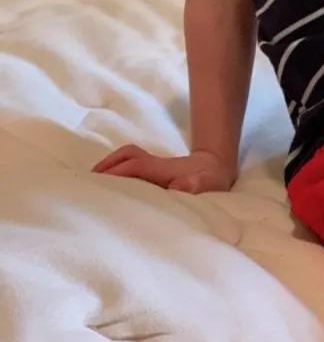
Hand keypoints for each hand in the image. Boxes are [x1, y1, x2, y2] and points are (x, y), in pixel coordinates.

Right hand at [92, 146, 234, 192]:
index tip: (98, 184)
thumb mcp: (209, 185)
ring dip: (110, 166)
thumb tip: (180, 186)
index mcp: (164, 169)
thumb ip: (195, 185)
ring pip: (127, 158)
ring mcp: (154, 166)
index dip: (117, 172)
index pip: (135, 166)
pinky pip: (131, 167)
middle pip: (127, 155)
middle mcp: (156, 165)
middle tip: (86, 182)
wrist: (219, 169)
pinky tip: (110, 187)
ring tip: (92, 184)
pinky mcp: (154, 172)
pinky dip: (117, 171)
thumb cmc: (213, 181)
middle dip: (107, 165)